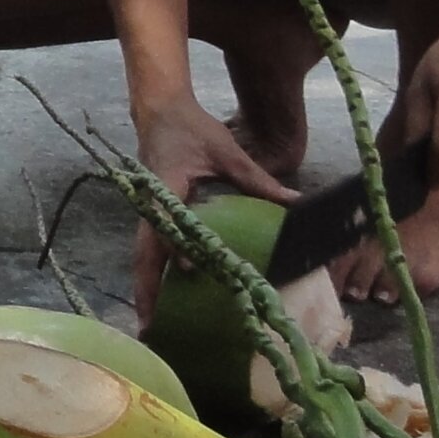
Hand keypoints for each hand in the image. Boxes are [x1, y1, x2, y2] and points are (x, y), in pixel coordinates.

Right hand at [127, 91, 298, 329]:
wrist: (160, 110)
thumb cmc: (193, 129)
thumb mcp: (227, 152)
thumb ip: (258, 180)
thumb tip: (295, 201)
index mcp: (166, 186)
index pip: (168, 222)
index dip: (176, 247)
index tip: (189, 271)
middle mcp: (151, 205)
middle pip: (144, 253)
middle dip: (146, 290)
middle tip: (151, 327)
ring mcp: (147, 211)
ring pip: (143, 256)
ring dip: (146, 288)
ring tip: (150, 323)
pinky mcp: (151, 213)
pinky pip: (149, 249)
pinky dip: (152, 273)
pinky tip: (161, 294)